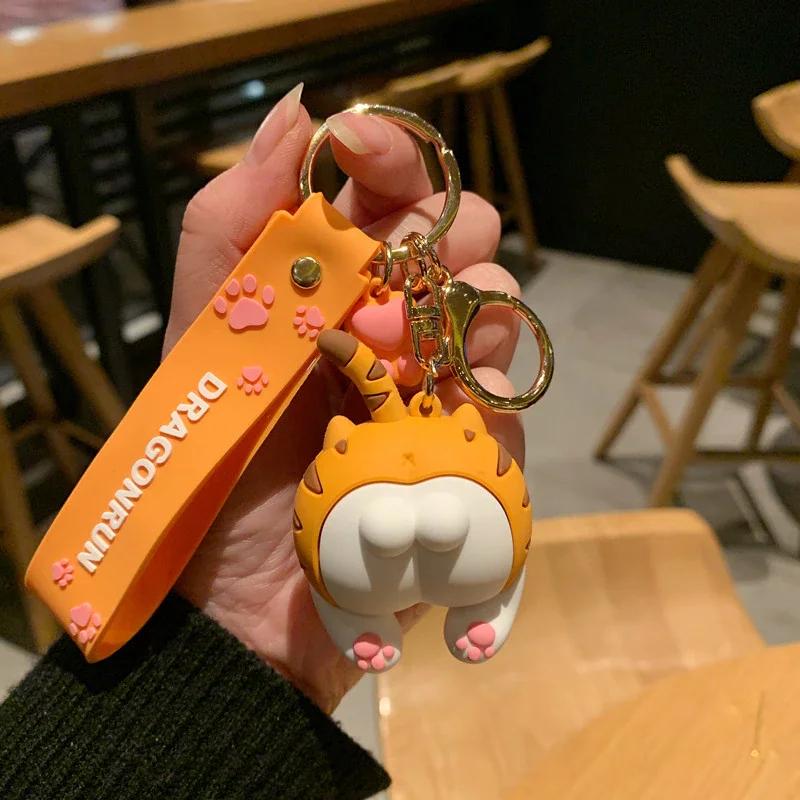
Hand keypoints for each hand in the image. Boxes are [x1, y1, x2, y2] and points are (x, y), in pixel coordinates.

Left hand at [167, 85, 524, 712]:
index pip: (384, 198)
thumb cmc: (215, 474)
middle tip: (404, 274)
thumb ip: (231, 230)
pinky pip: (507, 412)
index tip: (370, 150)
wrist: (241, 609)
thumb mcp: (203, 343)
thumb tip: (296, 111)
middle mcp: (390, 331)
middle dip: (447, 237)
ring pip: (498, 316)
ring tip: (416, 358)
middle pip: (463, 243)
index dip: (390, 158)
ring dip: (470, 317)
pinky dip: (485, 407)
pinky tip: (449, 421)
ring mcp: (433, 393)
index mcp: (329, 294)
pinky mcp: (464, 459)